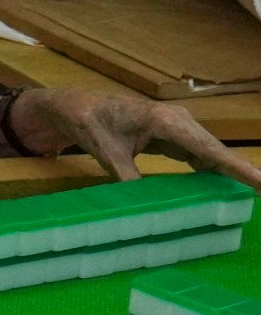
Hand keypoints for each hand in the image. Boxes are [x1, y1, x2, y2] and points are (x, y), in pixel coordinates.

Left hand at [11, 85, 260, 192]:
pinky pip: (198, 158)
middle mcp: (178, 122)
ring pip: (210, 156)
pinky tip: (222, 190)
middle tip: (260, 196)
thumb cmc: (87, 121)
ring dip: (228, 175)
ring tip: (250, 195)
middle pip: (218, 154)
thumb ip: (128, 178)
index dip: (239, 169)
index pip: (212, 150)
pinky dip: (210, 173)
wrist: (72, 107)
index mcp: (167, 121)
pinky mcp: (171, 138)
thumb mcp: (105, 151)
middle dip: (241, 174)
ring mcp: (177, 129)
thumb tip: (145, 207)